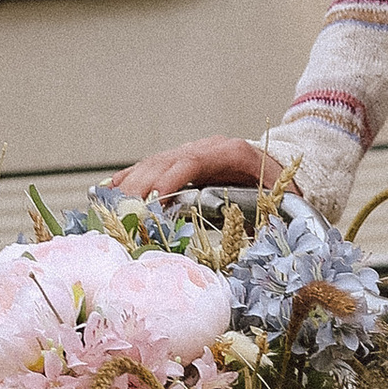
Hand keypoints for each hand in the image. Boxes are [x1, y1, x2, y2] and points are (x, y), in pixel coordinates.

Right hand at [112, 134, 272, 203]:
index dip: (168, 180)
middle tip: (123, 214)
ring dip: (129, 187)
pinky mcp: (178, 161)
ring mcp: (189, 152)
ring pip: (152, 164)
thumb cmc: (278, 183)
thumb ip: (267, 214)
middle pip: (164, 162)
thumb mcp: (279, 197)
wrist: (276, 163)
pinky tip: (108, 193)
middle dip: (141, 188)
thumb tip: (256, 240)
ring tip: (111, 210)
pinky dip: (128, 179)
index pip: (192, 162)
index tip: (153, 200)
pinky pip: (148, 168)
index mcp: (231, 152)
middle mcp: (205, 148)